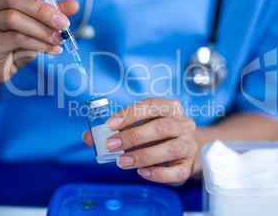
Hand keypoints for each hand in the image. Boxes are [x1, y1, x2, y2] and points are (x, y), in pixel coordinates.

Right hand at [0, 0, 78, 82]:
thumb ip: (54, 12)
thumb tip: (74, 5)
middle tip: (64, 23)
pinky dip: (38, 44)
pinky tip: (52, 49)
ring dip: (42, 30)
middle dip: (43, 10)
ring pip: (13, 19)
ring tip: (59, 39)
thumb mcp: (38, 23)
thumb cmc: (17, 38)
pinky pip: (15, 39)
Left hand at [83, 97, 197, 183]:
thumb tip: (89, 137)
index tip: (110, 125)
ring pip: (171, 149)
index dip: (131, 114)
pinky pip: (176, 171)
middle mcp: (183, 125)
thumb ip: (114, 132)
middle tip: (111, 145)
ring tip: (122, 162)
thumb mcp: (138, 128)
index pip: (152, 105)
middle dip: (134, 136)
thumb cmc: (157, 137)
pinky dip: (158, 173)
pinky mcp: (188, 166)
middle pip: (162, 127)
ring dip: (143, 155)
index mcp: (171, 109)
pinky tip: (142, 172)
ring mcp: (188, 146)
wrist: (183, 153)